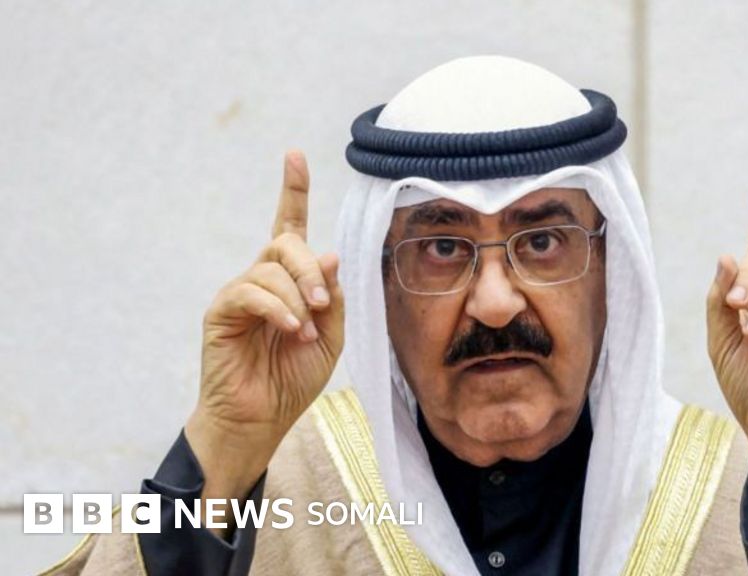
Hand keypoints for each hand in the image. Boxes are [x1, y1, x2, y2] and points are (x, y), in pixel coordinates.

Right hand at [185, 151, 344, 509]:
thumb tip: (331, 254)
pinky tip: (290, 330)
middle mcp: (262, 279)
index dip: (292, 191)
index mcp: (289, 281)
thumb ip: (333, 297)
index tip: (294, 156)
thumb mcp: (331, 336)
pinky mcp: (222, 312)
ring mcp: (239, 293)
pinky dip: (276, 308)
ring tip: (305, 332)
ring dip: (297, 296)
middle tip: (323, 304)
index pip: (288, 226)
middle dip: (310, 268)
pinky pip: (250, 292)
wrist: (262, 418)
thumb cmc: (294, 378)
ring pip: (270, 268)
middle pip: (285, 243)